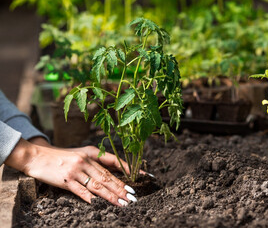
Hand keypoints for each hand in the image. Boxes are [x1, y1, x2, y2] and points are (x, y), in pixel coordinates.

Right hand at [5, 138, 137, 206]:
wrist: (36, 156)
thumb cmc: (61, 157)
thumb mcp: (80, 155)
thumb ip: (95, 163)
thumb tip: (112, 176)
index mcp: (91, 152)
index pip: (114, 161)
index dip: (127, 170)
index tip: (141, 176)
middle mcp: (86, 160)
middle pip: (107, 176)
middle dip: (122, 188)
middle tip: (133, 197)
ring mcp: (76, 169)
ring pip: (98, 184)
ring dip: (111, 195)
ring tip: (122, 203)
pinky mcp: (66, 179)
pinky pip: (81, 190)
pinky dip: (91, 198)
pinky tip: (98, 204)